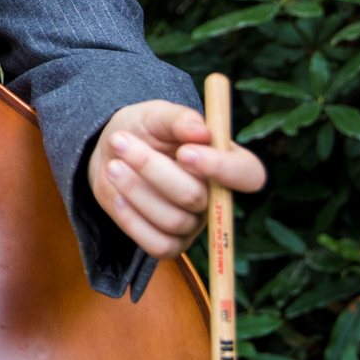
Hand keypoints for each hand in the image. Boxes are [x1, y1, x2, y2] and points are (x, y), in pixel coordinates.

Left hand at [89, 99, 266, 258]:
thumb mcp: (156, 115)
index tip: (184, 151)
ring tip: (112, 165)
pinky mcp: (171, 244)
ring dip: (135, 190)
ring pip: (173, 220)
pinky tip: (117, 198)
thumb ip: (179, 119)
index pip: (249, 175)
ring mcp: (194, 224)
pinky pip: (158, 245)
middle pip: (196, 197)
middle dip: (151, 168)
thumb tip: (202, 131)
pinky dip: (132, 222)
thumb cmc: (143, 131)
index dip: (222, 167)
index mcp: (226, 162)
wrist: (110, 154)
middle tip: (120, 141)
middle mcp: (215, 197)